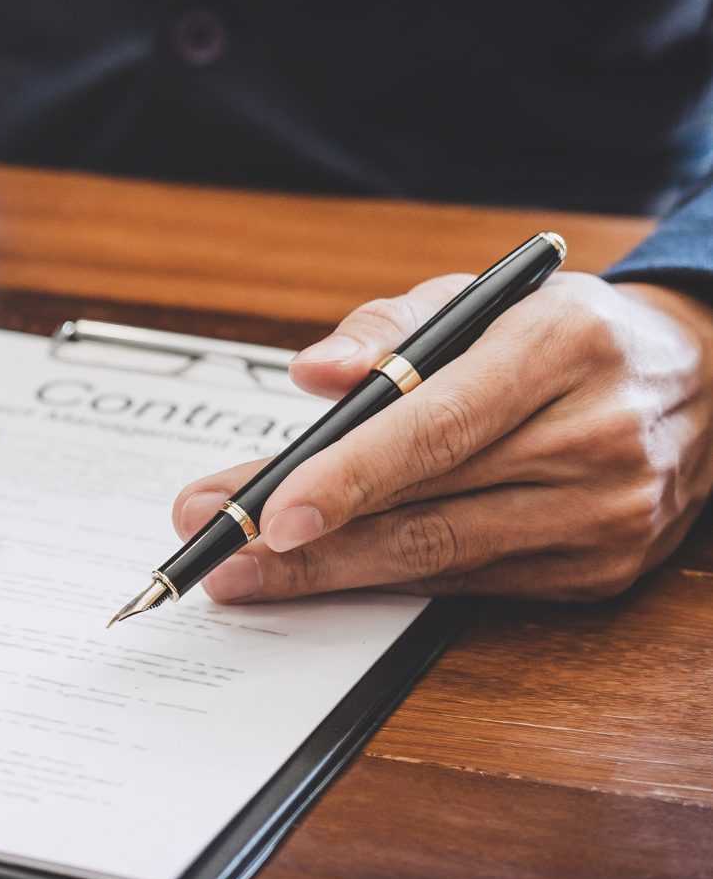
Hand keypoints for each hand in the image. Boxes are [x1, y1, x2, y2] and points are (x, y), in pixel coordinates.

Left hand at [171, 273, 712, 602]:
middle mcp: (594, 439)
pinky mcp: (597, 571)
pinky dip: (388, 581)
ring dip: (329, 573)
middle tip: (214, 542)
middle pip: (426, 505)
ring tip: (244, 572)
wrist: (700, 383)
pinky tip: (324, 575)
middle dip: (303, 535)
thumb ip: (390, 325)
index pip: (438, 425)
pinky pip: (468, 584)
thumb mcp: (482, 294)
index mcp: (562, 348)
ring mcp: (604, 516)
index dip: (347, 475)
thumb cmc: (562, 332)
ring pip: (440, 559)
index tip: (267, 507)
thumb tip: (313, 374)